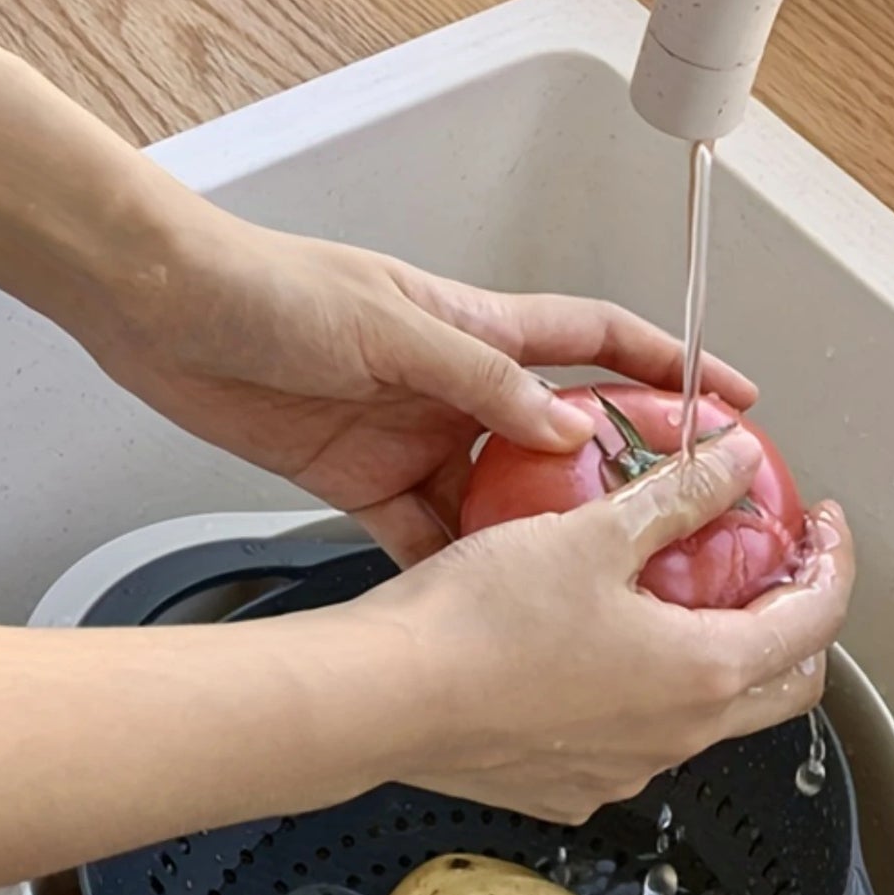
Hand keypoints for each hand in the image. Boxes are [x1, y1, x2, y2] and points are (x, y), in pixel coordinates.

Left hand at [81, 213, 757, 565]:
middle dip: (613, 476)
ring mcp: (415, 439)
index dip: (669, 367)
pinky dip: (450, 570)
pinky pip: (425, 538)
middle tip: (661, 525)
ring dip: (529, 540)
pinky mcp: (365, 483)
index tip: (730, 399)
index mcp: (477, 329)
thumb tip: (562, 421)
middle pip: (558, 436)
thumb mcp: (388, 324)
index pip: (599, 341)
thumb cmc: (268, 287)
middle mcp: (456, 388)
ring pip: (496, 501)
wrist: (163, 313)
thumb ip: (478, 377)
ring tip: (576, 588)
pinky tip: (477, 607)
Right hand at [347, 431, 853, 823]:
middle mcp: (675, 737)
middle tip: (778, 572)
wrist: (384, 699)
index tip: (822, 529)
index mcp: (701, 673)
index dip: (835, 563)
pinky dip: (649, 697)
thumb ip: (679, 495)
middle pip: (786, 686)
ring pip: (710, 718)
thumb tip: (735, 464)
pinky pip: (637, 742)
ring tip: (685, 602)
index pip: (816, 620)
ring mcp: (624, 770)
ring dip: (721, 661)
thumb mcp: (591, 533)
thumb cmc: (476, 624)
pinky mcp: (571, 785)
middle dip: (800, 625)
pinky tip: (604, 655)